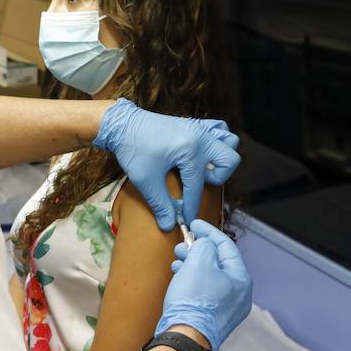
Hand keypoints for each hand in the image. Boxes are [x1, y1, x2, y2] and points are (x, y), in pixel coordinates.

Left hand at [93, 99, 239, 229]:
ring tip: (200, 166)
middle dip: (217, 177)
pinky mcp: (194, 123)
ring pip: (229, 142)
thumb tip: (169, 226)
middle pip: (229, 160)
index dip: (191, 208)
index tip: (187, 221)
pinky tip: (200, 153)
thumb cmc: (133, 150)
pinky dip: (217, 141)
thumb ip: (160, 204)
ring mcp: (199, 127)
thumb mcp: (145, 180)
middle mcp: (200, 137)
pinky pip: (219, 129)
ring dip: (220, 157)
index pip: (197, 186)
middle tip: (196, 181)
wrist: (122, 125)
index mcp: (190, 150)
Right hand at [157, 219, 251, 350]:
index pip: (227, 247)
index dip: (209, 232)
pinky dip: (193, 281)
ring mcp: (227, 308)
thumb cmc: (194, 300)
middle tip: (182, 245)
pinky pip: (205, 292)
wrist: (185, 337)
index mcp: (241, 279)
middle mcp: (239, 295)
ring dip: (193, 265)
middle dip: (198, 250)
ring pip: (210, 278)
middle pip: (219, 263)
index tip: (195, 224)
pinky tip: (179, 278)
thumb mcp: (199, 262)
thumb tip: (205, 245)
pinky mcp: (214, 318)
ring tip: (177, 261)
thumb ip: (205, 246)